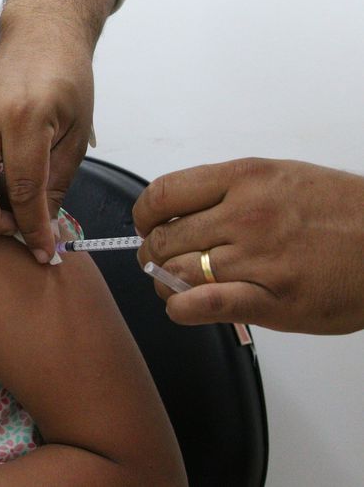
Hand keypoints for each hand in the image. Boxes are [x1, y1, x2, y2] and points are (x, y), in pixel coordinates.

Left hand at [134, 158, 363, 333]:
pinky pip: (204, 304)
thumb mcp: (281, 178)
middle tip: (161, 262)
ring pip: (176, 273)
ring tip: (176, 286)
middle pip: (164, 239)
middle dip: (152, 254)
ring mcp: (258, 258)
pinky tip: (183, 307)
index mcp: (245, 179)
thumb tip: (180, 212)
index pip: (163, 195)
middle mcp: (245, 215)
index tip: (148, 225)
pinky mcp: (273, 300)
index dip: (145, 215)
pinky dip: (181, 308)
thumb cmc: (342, 211)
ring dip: (165, 284)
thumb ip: (229, 192)